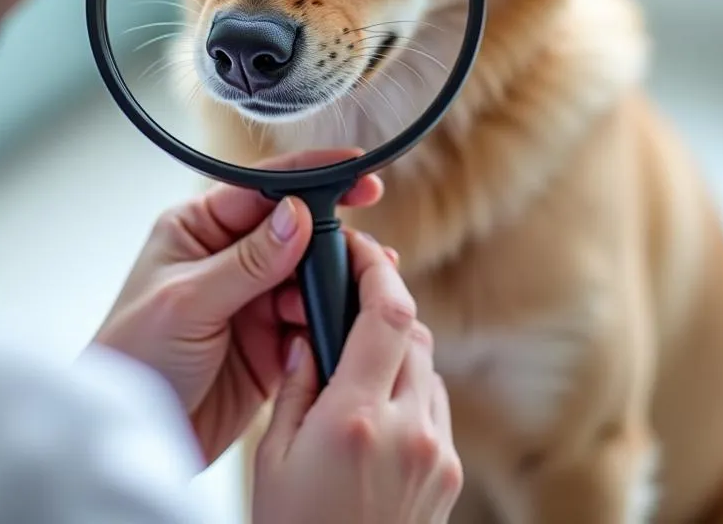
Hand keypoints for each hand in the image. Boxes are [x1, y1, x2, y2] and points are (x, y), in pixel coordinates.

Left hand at [93, 149, 384, 462]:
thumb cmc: (134, 357)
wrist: (134, 436)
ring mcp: (251, 299)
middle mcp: (228, 257)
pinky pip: (312, 320)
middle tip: (366, 250)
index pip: (260, 189)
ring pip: (309, 276)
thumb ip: (247, 261)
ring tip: (353, 294)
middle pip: (294, 230)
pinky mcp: (269, 341)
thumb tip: (296, 214)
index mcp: (198, 228)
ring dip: (333, 284)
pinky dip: (330, 322)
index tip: (354, 172)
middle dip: (331, 238)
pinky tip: (343, 326)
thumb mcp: (187, 301)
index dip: (310, 178)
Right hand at [253, 233, 462, 523]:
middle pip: (413, 331)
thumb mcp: (273, 455)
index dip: (378, 268)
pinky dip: (411, 390)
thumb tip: (307, 338)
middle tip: (347, 307)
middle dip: (382, 309)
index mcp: (356, 419)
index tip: (360, 248)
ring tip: (356, 368)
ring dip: (397, 351)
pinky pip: (435, 405)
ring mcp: (437, 454)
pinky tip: (377, 410)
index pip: (388, 315)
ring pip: (428, 367)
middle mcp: (409, 430)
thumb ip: (295, 387)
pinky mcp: (449, 474)